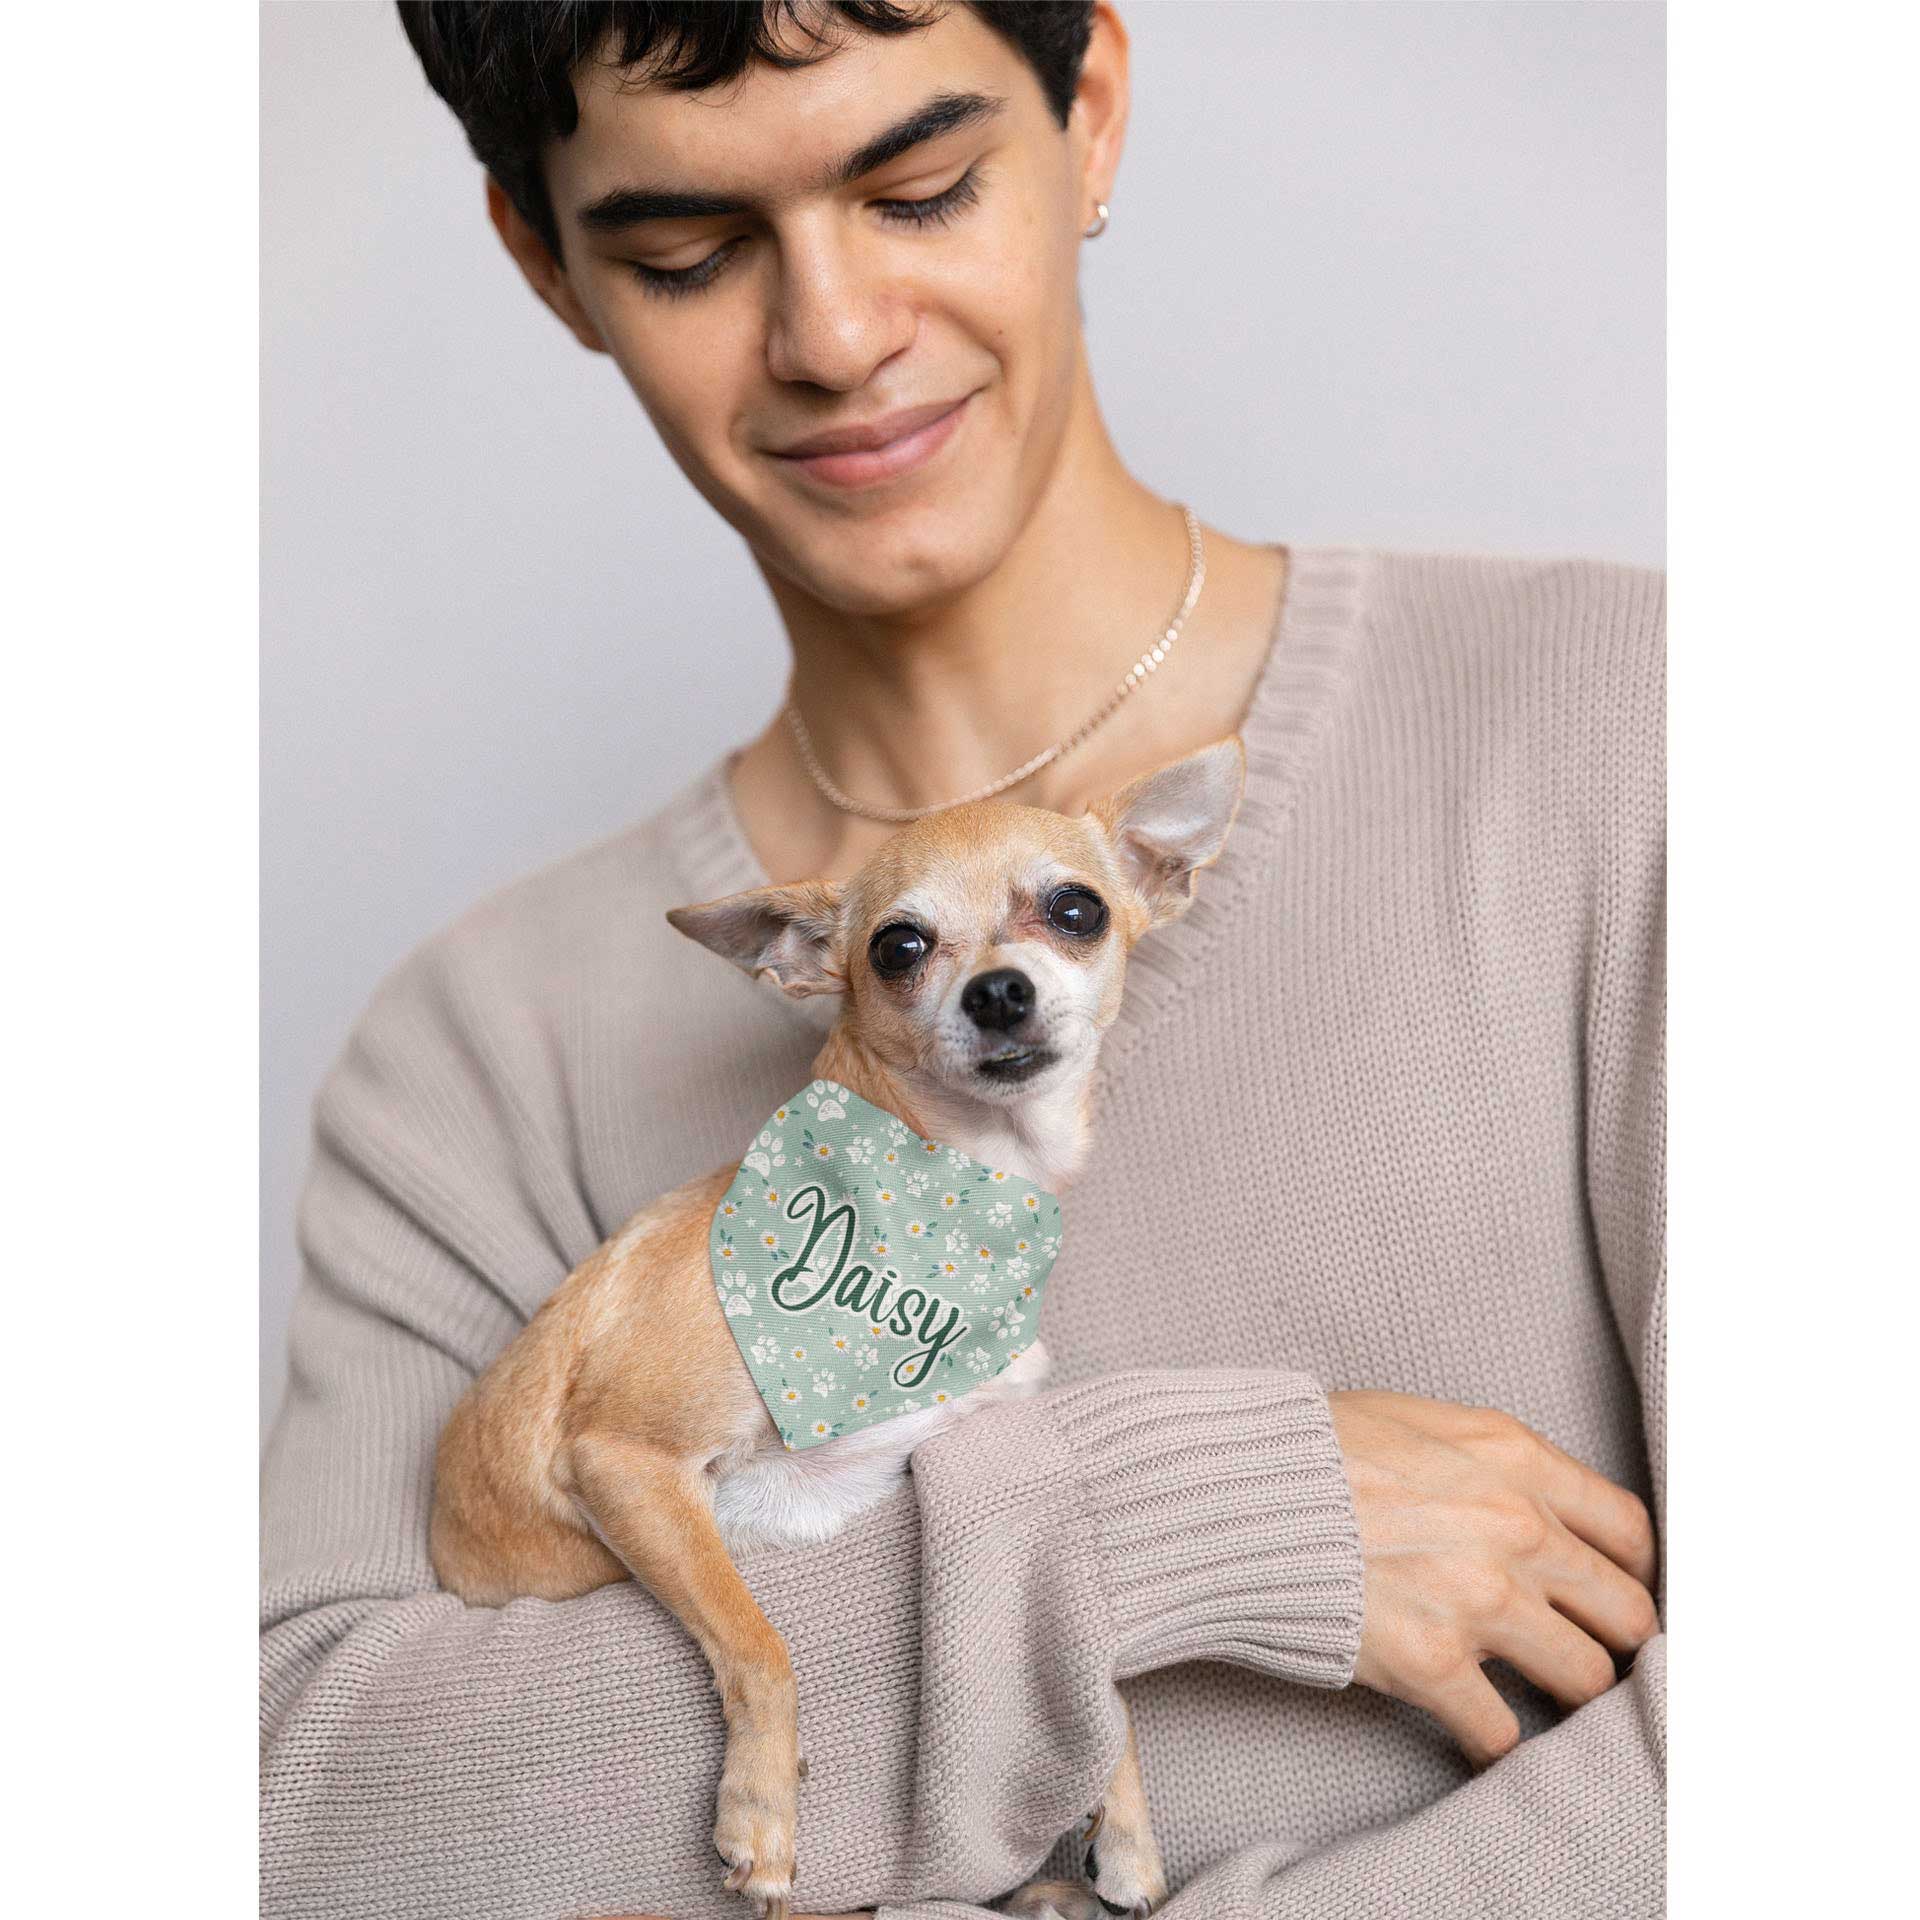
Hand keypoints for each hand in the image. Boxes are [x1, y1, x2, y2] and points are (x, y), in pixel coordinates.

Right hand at [1326, 1389, 1659, 1768]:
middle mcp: (1517, 1530)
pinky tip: (1476, 1729)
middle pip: (1627, 1613)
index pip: (1627, 1530)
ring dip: (1564, 1692)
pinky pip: (1502, 1734)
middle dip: (1613, 1638)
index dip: (1630, 1569)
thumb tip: (1523, 1501)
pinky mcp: (1433, 1664)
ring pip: (1585, 1679)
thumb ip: (1487, 1462)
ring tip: (1539, 1694)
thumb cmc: (1310, 1448)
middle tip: (1585, 1648)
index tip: (1613, 1589)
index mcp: (1514, 1460)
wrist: (1235, 1490)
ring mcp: (1481, 1601)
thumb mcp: (1415, 1420)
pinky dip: (1492, 1742)